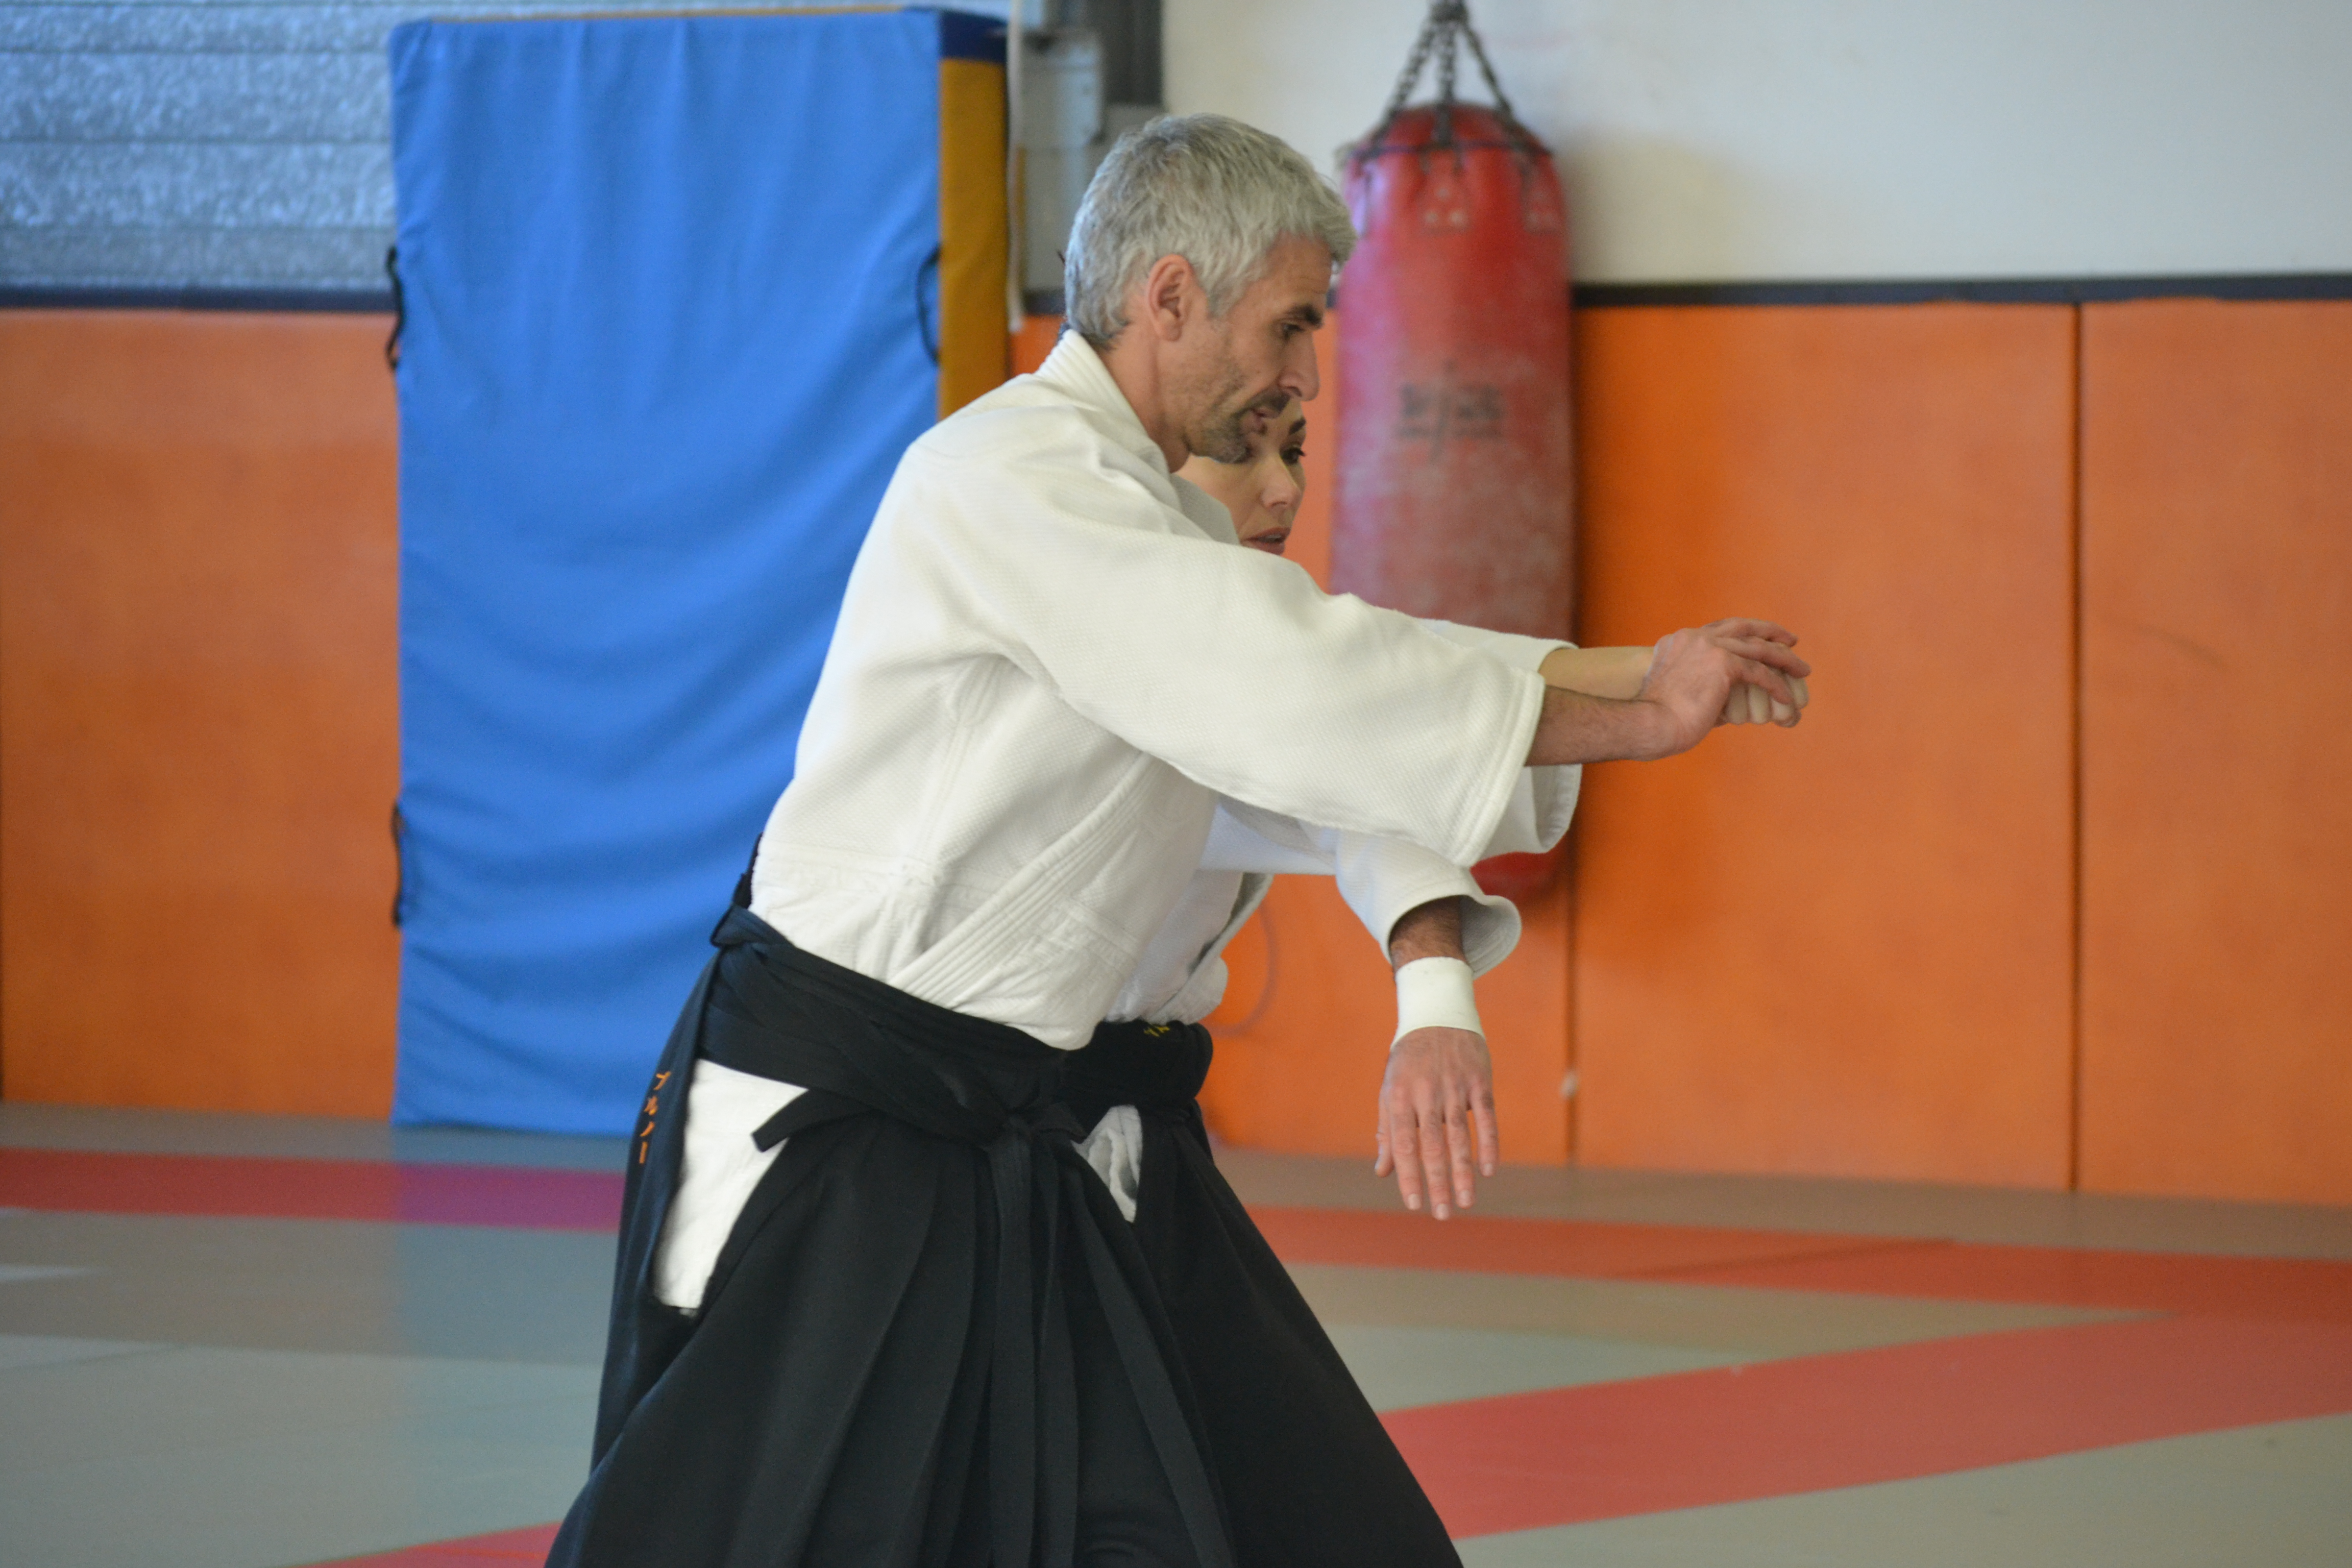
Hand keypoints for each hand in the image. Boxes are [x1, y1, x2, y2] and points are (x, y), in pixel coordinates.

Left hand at [1374, 1027, 1497, 1218]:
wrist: (1437, 1015)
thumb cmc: (1409, 1061)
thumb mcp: (1391, 1090)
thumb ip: (1388, 1131)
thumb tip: (1383, 1171)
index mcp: (1399, 1096)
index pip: (1403, 1144)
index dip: (1408, 1175)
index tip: (1414, 1204)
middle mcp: (1425, 1093)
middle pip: (1431, 1145)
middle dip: (1436, 1182)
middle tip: (1441, 1214)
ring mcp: (1453, 1087)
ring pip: (1459, 1136)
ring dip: (1463, 1172)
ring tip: (1465, 1202)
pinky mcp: (1479, 1082)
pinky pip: (1486, 1117)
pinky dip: (1488, 1144)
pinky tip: (1488, 1170)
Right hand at [1634, 619, 1809, 757]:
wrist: (1647, 723)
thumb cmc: (1657, 719)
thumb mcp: (1677, 689)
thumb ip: (1701, 683)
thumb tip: (1725, 700)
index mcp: (1681, 639)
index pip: (1719, 628)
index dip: (1744, 632)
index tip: (1760, 637)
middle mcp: (1695, 637)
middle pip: (1743, 627)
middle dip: (1770, 632)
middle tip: (1791, 640)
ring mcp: (1710, 647)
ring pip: (1758, 647)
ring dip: (1784, 659)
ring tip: (1802, 670)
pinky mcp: (1723, 665)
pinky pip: (1759, 673)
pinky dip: (1776, 686)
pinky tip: (1788, 699)